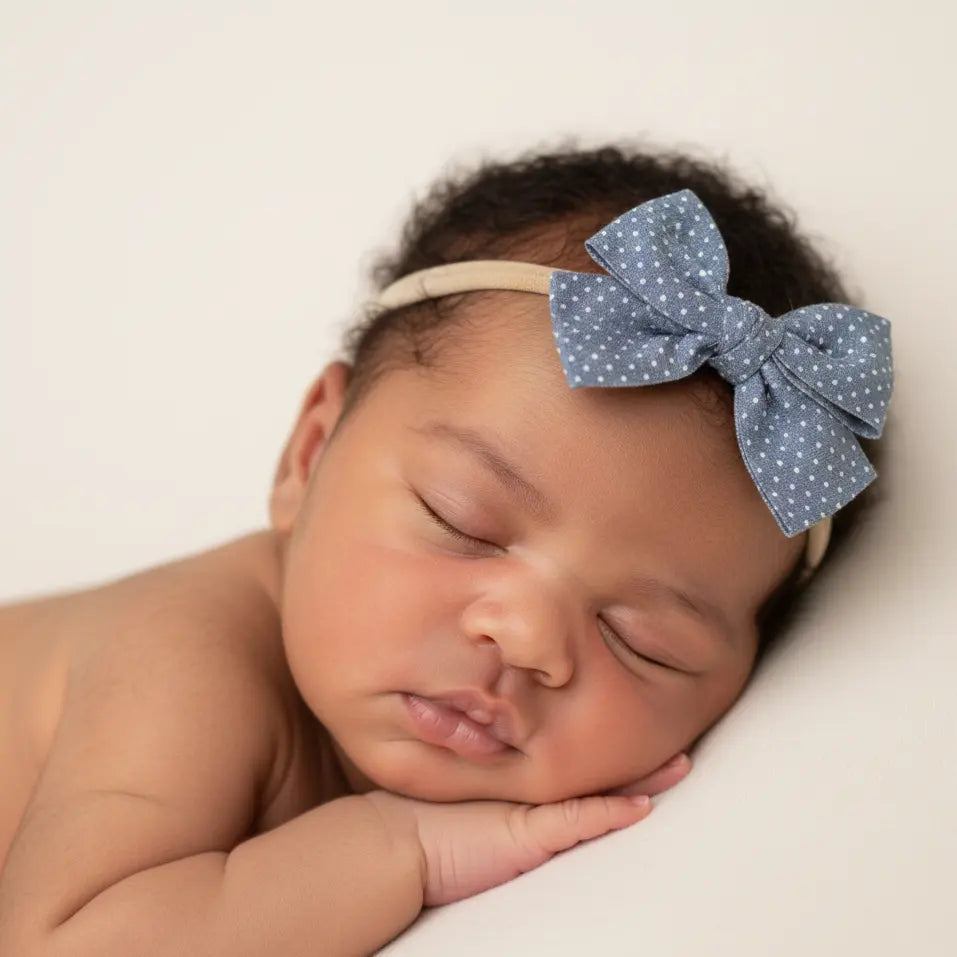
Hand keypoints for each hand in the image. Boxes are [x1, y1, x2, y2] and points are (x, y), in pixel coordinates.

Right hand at [364, 752, 689, 907]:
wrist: (395, 842)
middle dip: (639, 756)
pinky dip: (612, 814)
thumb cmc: (423, 824)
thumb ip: (496, 779)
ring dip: (642, 779)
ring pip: (600, 790)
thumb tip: (507, 762)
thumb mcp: (466, 798)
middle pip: (599, 769)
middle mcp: (533, 792)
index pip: (580, 760)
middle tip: (681, 743)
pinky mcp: (529, 837)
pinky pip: (580, 823)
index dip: (615, 750)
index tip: (646, 731)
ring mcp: (534, 812)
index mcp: (523, 783)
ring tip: (680, 765)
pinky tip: (643, 807)